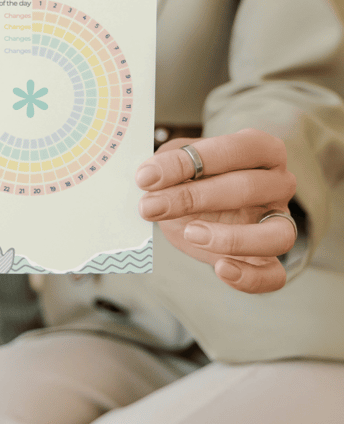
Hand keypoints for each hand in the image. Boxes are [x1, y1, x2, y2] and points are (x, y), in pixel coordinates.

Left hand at [136, 129, 296, 292]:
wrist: (194, 208)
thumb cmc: (192, 176)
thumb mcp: (178, 163)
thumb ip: (169, 165)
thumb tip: (150, 178)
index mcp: (261, 149)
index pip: (235, 149)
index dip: (190, 161)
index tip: (146, 177)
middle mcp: (278, 184)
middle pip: (248, 188)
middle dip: (192, 197)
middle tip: (150, 206)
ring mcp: (280, 223)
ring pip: (275, 236)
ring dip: (231, 238)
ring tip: (190, 234)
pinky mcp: (271, 260)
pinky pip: (274, 275)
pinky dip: (250, 278)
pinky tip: (220, 268)